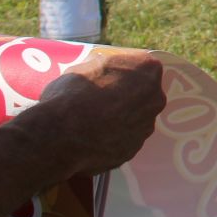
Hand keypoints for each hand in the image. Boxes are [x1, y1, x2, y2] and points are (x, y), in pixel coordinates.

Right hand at [40, 48, 166, 177]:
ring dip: (120, 120)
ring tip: (92, 123)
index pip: (142, 67)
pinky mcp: (134, 150)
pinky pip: (124, 140)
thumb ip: (104, 68)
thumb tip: (102, 72)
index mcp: (148, 70)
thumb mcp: (85, 66)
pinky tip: (93, 140)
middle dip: (125, 97)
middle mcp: (155, 98)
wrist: (62, 135)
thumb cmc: (72, 94)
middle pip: (143, 94)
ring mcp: (146, 126)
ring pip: (135, 119)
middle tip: (100, 101)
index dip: (124, 72)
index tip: (109, 78)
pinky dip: (112, 140)